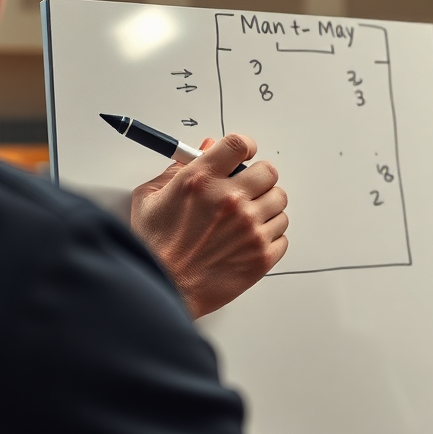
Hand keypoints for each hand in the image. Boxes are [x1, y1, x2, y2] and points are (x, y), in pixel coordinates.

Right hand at [131, 134, 287, 318]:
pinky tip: (248, 242)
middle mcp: (230, 201)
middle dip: (259, 179)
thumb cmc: (155, 247)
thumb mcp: (151, 197)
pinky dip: (269, 237)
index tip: (246, 154)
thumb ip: (178, 169)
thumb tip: (206, 148)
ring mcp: (250, 228)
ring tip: (245, 221)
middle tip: (247, 190)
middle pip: (269, 172)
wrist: (165, 288)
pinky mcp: (262, 255)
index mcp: (202, 181)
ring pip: (280, 203)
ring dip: (265, 209)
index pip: (239, 145)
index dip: (246, 147)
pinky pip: (282, 235)